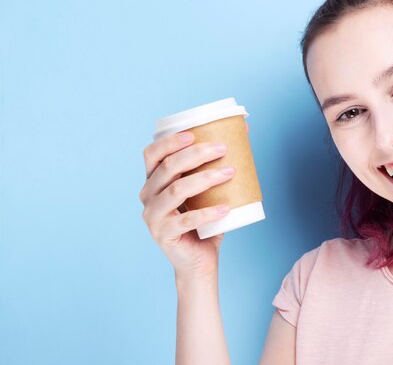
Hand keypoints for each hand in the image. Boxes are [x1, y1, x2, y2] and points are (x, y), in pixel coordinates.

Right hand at [139, 130, 239, 278]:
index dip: (169, 141)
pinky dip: (208, 213)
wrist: (199, 261)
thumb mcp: (209, 191)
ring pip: (177, 190)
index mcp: (153, 181)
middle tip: (222, 148)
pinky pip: (186, 220)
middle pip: (168, 168)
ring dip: (205, 178)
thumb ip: (218, 164)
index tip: (193, 134)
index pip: (152, 154)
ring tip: (229, 172)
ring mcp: (152, 216)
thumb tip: (244, 130)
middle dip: (196, 154)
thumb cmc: (205, 221)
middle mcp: (148, 196)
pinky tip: (226, 208)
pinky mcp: (163, 234)